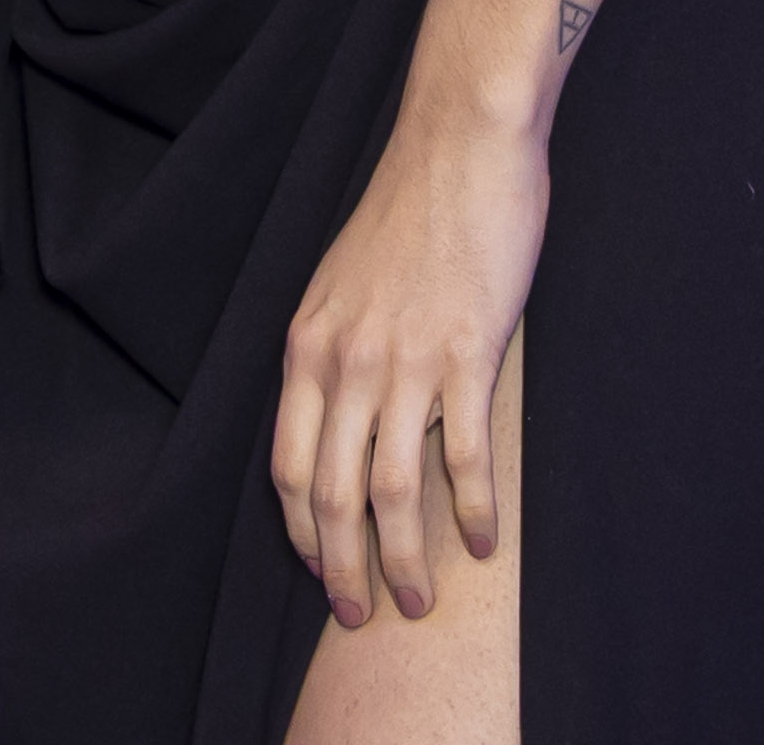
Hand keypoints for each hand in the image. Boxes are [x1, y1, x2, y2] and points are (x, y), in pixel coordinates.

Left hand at [271, 105, 544, 627]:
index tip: (318, 571)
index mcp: (307, 344)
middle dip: (342, 566)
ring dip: (402, 557)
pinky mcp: (467, 355)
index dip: (299, 529)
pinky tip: (478, 543)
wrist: (458, 149)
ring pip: (390, 488)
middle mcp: (344, 359)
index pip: (285, 462)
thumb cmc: (407, 217)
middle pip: (328, 491)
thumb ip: (337, 350)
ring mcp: (404, 360)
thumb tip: (340, 415)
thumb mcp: (342, 285)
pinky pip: (461, 455)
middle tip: (362, 615)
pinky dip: (468, 511)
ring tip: (418, 600)